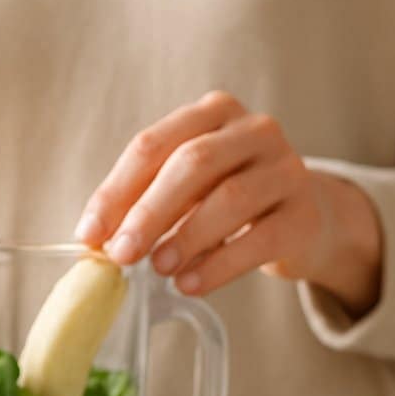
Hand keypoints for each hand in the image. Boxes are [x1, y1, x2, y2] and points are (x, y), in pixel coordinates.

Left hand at [75, 91, 381, 314]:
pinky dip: (220, 265)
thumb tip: (96, 241)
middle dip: (150, 212)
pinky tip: (190, 283)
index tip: (89, 234)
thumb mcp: (186, 191)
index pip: (153, 145)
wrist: (302, 221)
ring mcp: (286, 169)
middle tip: (121, 254)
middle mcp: (254, 130)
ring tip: (157, 268)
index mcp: (213, 113)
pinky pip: (260, 238)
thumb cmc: (227, 202)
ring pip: (231, 198)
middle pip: (193, 164)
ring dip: (186, 237)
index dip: (116, 191)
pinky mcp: (304, 214)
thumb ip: (144, 204)